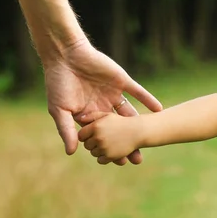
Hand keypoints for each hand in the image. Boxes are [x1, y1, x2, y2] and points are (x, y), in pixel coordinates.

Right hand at [44, 39, 161, 164]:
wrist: (65, 55)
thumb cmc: (58, 83)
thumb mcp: (59, 109)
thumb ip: (66, 130)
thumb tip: (71, 152)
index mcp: (89, 114)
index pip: (103, 136)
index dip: (111, 148)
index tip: (120, 162)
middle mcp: (103, 106)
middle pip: (119, 128)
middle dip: (128, 142)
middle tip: (138, 159)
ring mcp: (113, 93)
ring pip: (130, 113)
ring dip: (140, 124)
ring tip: (152, 136)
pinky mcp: (120, 81)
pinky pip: (137, 92)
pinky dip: (147, 100)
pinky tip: (158, 109)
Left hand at [78, 112, 144, 164]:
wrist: (138, 131)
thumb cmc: (121, 122)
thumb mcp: (107, 115)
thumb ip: (92, 116)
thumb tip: (80, 119)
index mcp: (95, 126)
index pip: (81, 135)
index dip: (86, 136)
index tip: (91, 135)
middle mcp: (98, 137)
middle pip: (86, 145)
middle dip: (92, 143)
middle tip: (101, 139)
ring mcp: (104, 148)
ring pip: (93, 153)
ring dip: (98, 150)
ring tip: (108, 144)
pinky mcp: (110, 156)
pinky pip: (100, 160)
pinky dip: (104, 157)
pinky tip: (111, 151)